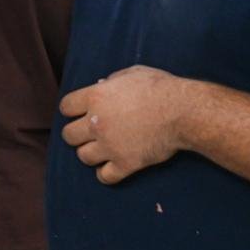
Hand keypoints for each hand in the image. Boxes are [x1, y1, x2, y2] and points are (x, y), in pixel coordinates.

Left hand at [59, 66, 188, 184]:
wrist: (183, 112)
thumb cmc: (160, 88)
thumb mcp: (132, 73)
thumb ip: (112, 80)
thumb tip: (100, 85)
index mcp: (96, 97)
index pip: (65, 107)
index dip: (72, 110)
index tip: (80, 113)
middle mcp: (97, 122)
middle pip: (68, 135)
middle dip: (78, 134)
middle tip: (90, 133)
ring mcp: (110, 145)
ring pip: (83, 157)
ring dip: (91, 153)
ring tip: (102, 149)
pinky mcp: (125, 163)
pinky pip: (104, 176)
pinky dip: (106, 173)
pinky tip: (112, 166)